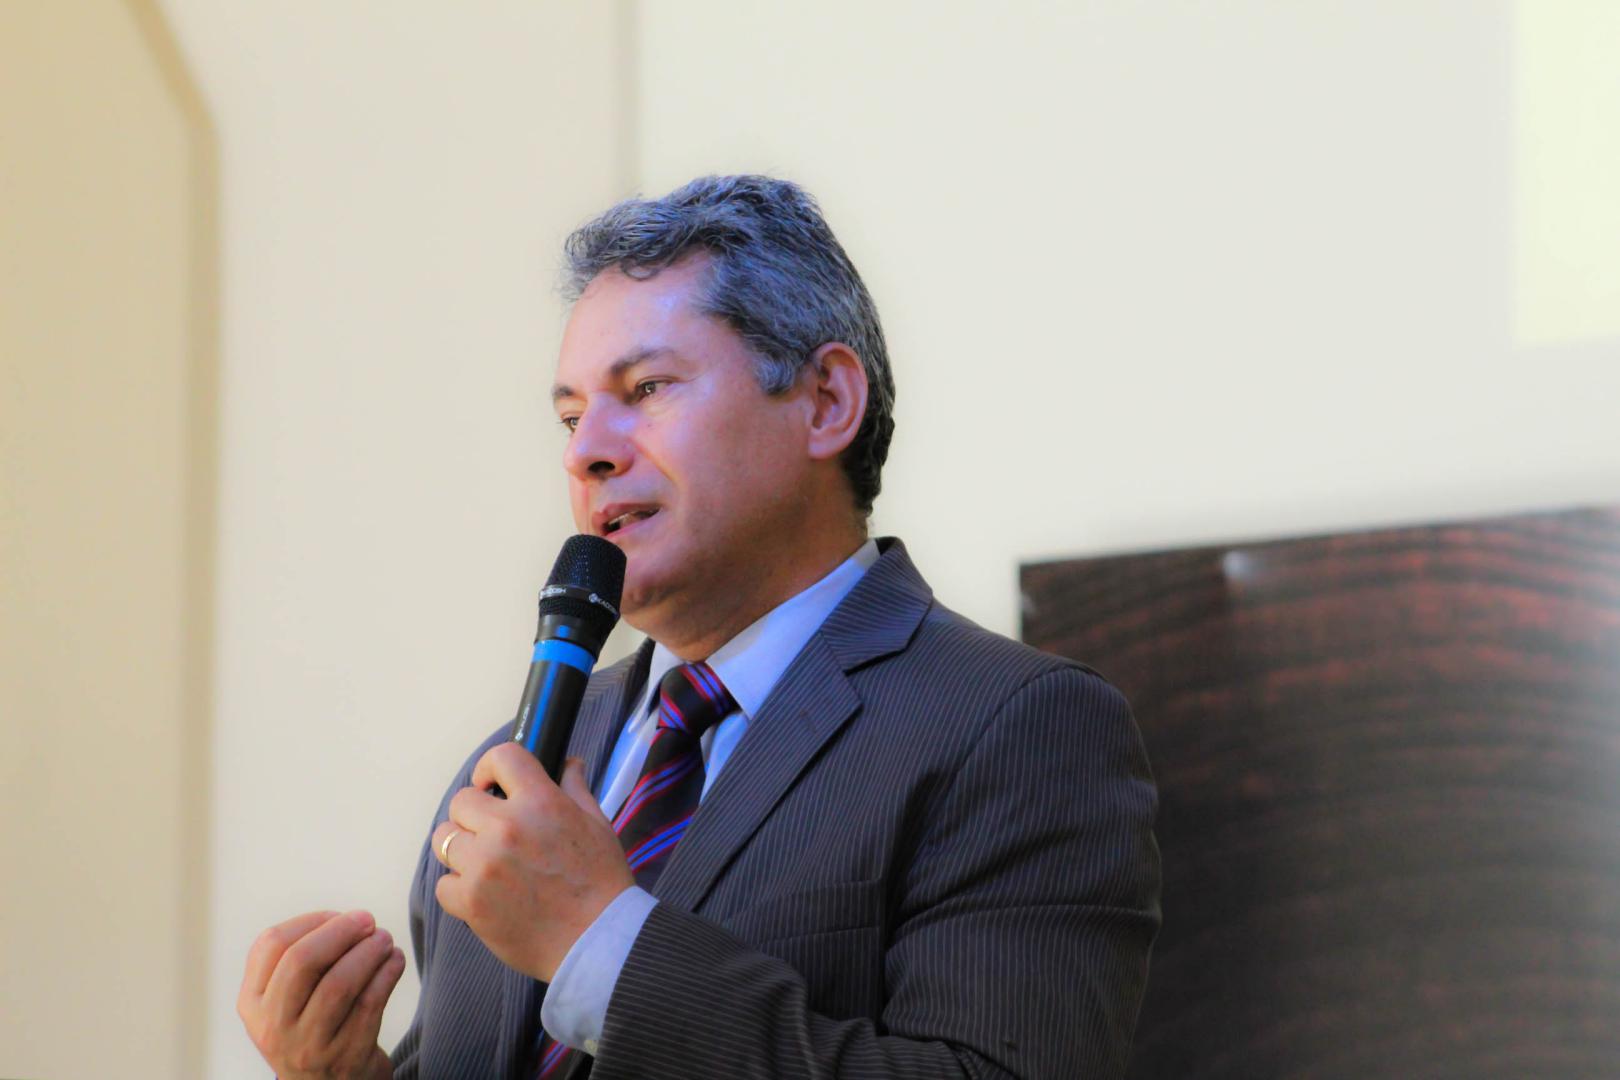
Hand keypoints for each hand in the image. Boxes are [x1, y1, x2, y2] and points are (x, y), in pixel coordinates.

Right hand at [238, 909, 404, 1079]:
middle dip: (340, 931)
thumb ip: (299, 960)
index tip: (339, 915)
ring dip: (368, 951)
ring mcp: (308, 1046)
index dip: (310, 920)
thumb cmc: (312, 1027)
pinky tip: (395, 960)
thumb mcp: (285, 1000)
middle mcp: (273, 1027)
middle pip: (302, 961)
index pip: (271, 945)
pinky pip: (370, 1004)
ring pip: (339, 984)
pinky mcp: (346, 1058)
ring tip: (384, 939)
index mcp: (252, 1003)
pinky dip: (387, 974)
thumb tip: (347, 919)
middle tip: (368, 920)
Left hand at [432, 746, 632, 981]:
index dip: (491, 768)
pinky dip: (460, 889)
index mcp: (540, 802)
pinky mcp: (470, 902)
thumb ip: (575, 789)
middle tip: (494, 834)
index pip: (501, 758)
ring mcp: (484, 866)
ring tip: (487, 866)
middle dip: (475, 815)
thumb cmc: (602, 883)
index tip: (491, 784)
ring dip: (463, 850)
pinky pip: (444, 884)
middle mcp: (506, 828)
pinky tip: (485, 895)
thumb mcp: (598, 825)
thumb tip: (568, 764)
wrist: (598, 943)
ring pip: (445, 840)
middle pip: (461, 801)